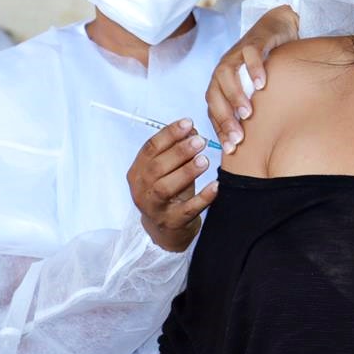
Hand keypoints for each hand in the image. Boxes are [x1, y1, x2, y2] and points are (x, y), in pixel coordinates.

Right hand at [127, 118, 218, 251]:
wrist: (165, 230)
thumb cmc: (168, 193)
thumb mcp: (169, 169)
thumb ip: (177, 149)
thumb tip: (191, 128)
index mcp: (138, 171)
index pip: (150, 148)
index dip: (169, 134)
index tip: (188, 123)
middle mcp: (141, 189)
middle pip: (156, 167)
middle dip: (179, 151)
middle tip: (200, 141)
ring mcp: (155, 208)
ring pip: (166, 188)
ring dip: (186, 172)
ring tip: (204, 160)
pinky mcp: (172, 222)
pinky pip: (187, 210)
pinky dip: (202, 198)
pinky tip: (215, 186)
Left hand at [206, 5, 298, 152]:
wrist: (276, 27)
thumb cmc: (264, 63)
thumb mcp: (254, 88)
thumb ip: (249, 108)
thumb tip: (248, 140)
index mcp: (221, 82)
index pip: (213, 108)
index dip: (220, 129)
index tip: (231, 149)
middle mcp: (224, 68)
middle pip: (214, 93)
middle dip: (224, 117)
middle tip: (238, 138)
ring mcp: (237, 53)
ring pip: (226, 73)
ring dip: (235, 95)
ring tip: (247, 113)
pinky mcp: (253, 41)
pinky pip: (250, 54)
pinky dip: (254, 68)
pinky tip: (262, 84)